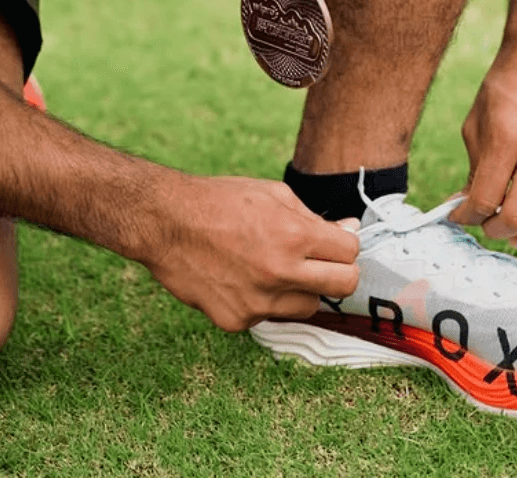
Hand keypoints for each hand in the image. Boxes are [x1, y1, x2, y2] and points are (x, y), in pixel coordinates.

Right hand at [144, 175, 359, 331]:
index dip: (344, 244)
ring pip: (309, 306)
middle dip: (339, 272)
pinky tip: (241, 279)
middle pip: (344, 285)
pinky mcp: (237, 320)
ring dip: (301, 290)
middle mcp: (280, 272)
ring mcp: (259, 302)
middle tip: (320, 263)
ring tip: (273, 269)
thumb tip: (349, 230)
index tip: (333, 242)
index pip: (351, 252)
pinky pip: (269, 317)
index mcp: (294, 235)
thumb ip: (315, 218)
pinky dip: (264, 301)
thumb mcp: (273, 194)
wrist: (164, 223)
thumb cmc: (219, 201)